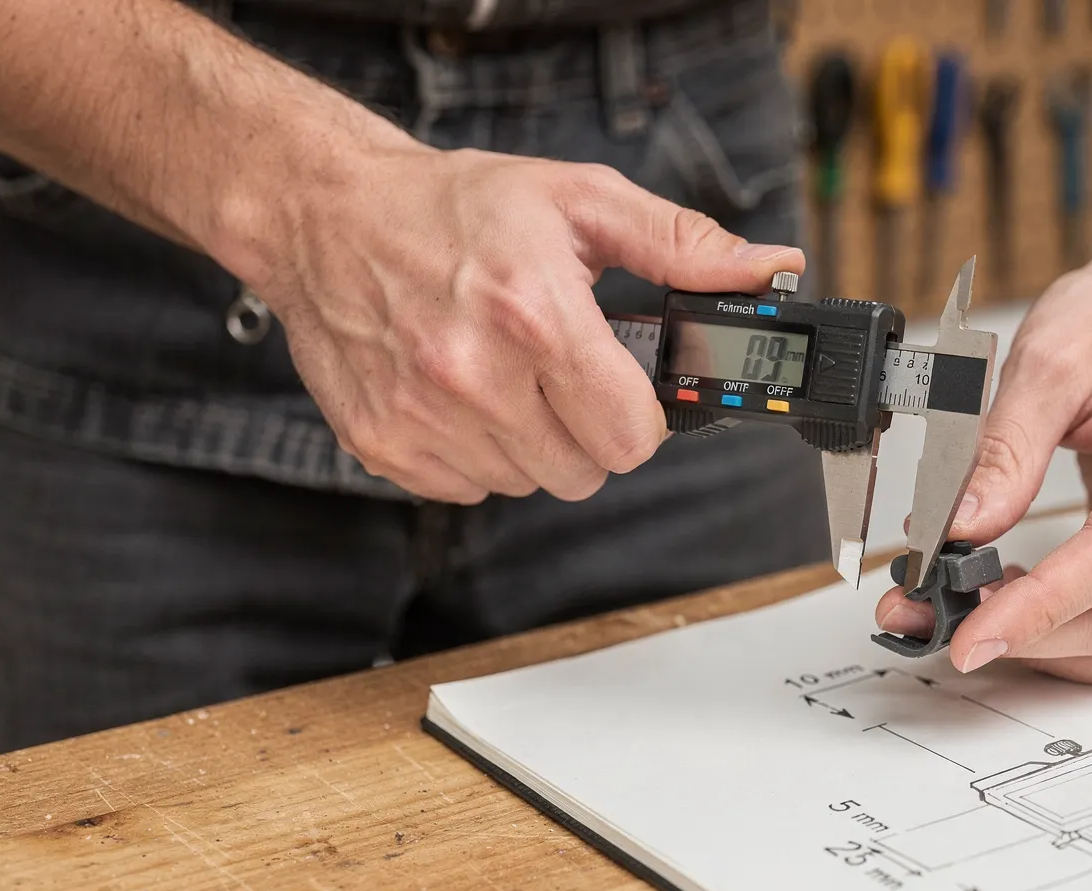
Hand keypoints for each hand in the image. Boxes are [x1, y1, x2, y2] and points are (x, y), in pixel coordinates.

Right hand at [235, 143, 802, 502]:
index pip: (630, 436)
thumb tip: (768, 267)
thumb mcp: (580, 201)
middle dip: (588, 428)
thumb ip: (681, 243)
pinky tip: (462, 394)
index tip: (622, 385)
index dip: (639, 415)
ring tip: (506, 373)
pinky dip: (477, 453)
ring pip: (528, 483)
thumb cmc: (455, 206)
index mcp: (534, 315)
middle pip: (585, 471)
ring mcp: (422, 417)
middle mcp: (473, 375)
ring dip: (533, 442)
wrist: (323, 212)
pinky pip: (468, 489)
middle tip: (560, 372)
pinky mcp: (383, 444)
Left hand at [875, 161, 1091, 688]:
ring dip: (1050, 651)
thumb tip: (960, 528)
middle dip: (1026, 636)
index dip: (1038, 609)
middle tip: (935, 621)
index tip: (970, 635)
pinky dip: (1076, 638)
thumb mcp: (1052, 356)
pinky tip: (1020, 610)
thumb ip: (1005, 448)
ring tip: (970, 615)